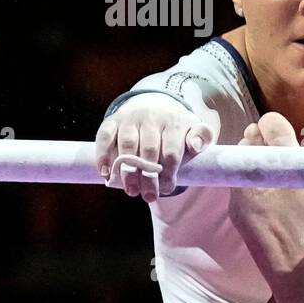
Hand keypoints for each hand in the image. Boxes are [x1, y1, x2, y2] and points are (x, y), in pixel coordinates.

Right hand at [94, 94, 217, 202]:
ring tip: (131, 190)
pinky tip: (106, 172)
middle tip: (149, 196)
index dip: (169, 174)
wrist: (155, 105)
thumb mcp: (193, 130)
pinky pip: (104, 135)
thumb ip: (201, 137)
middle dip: (149, 177)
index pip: (172, 151)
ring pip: (127, 144)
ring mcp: (130, 118)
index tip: (166, 189)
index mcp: (173, 122)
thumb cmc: (175, 128)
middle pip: (149, 150)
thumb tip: (195, 145)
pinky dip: (102, 154)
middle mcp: (151, 118)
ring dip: (127, 171)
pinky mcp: (113, 120)